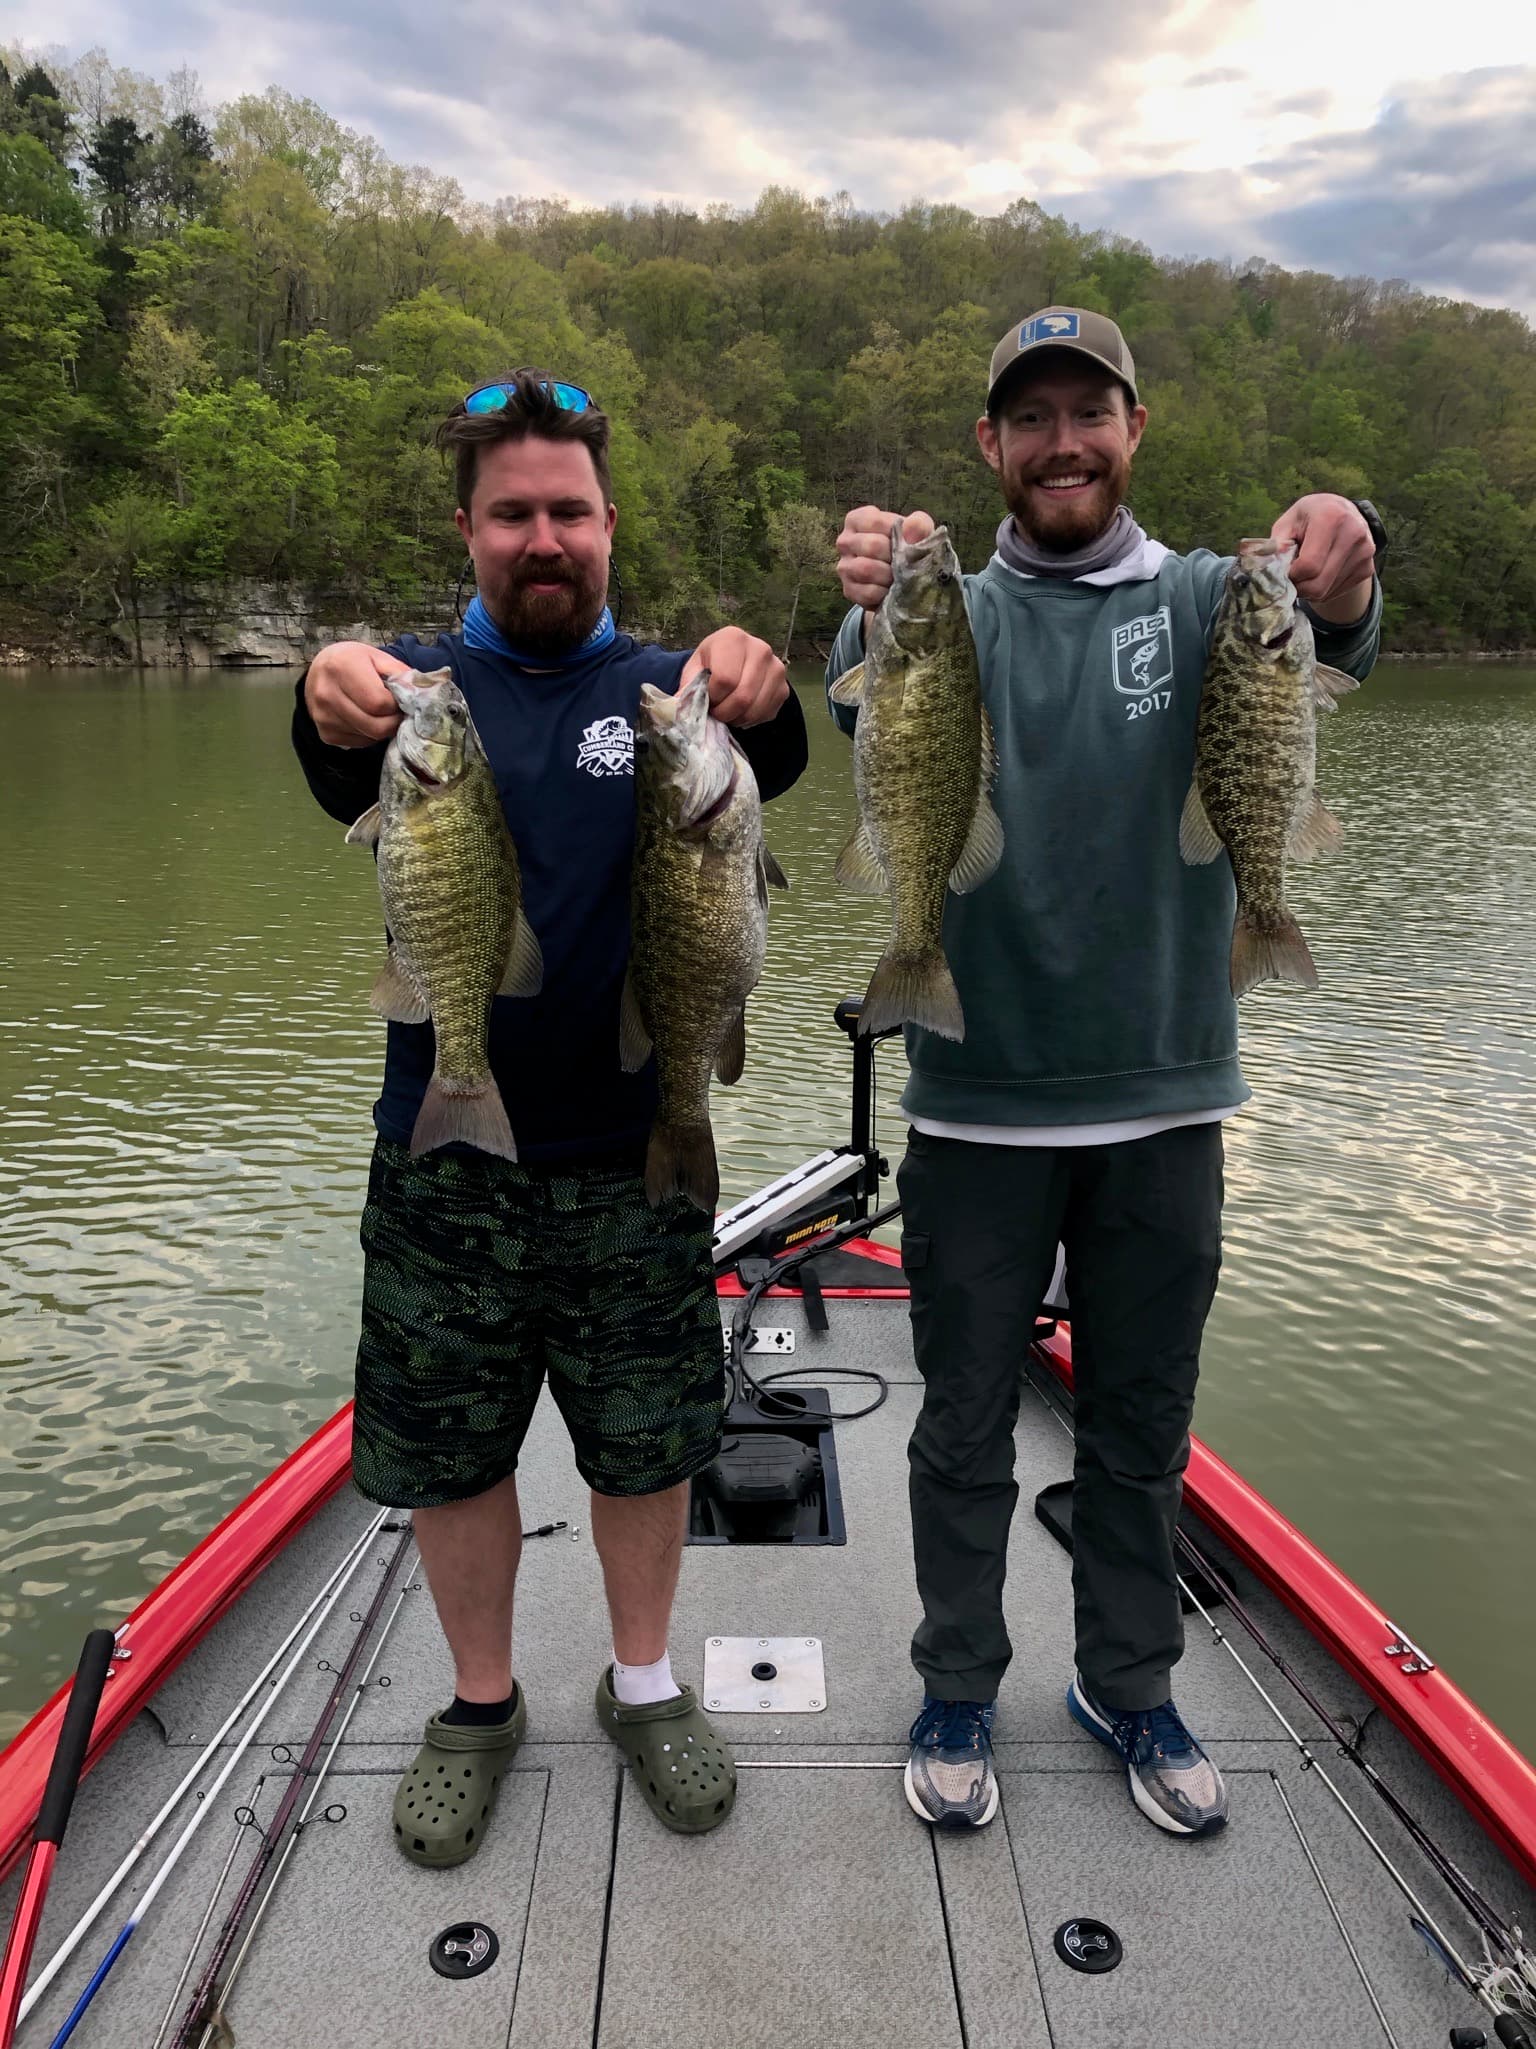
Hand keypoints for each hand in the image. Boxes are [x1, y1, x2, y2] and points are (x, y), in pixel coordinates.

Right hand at [305, 642, 410, 747]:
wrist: (320, 669)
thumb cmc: (353, 662)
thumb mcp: (377, 657)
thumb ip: (400, 674)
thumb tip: (420, 695)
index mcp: (341, 668)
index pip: (379, 703)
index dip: (395, 705)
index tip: (398, 700)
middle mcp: (327, 694)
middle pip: (375, 726)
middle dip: (393, 721)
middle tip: (396, 711)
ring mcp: (323, 717)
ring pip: (369, 737)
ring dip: (382, 729)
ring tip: (380, 712)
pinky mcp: (325, 734)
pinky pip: (359, 743)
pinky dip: (370, 735)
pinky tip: (366, 718)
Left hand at [685, 627, 786, 727]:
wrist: (737, 659)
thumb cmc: (712, 663)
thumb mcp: (695, 668)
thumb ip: (688, 686)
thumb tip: (678, 709)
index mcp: (734, 638)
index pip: (725, 679)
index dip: (712, 697)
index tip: (707, 699)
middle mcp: (761, 649)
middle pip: (743, 696)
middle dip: (724, 712)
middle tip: (716, 712)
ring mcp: (776, 669)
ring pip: (755, 709)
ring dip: (737, 719)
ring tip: (727, 713)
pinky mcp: (784, 688)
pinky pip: (766, 714)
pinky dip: (750, 720)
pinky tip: (741, 712)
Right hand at [834, 507, 936, 612]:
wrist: (905, 577)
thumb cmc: (908, 546)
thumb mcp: (918, 531)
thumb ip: (918, 524)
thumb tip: (912, 526)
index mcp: (858, 520)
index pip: (875, 522)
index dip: (897, 534)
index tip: (908, 542)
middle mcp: (845, 541)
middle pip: (871, 545)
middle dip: (895, 557)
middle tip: (906, 563)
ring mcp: (844, 567)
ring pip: (865, 569)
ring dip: (889, 575)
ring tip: (899, 577)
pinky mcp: (849, 590)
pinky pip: (866, 592)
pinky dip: (884, 593)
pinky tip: (892, 590)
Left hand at [1270, 495, 1374, 622]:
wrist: (1342, 512)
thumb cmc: (1308, 518)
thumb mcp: (1287, 523)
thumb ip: (1276, 545)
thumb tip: (1271, 569)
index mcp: (1331, 517)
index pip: (1309, 566)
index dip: (1291, 575)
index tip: (1285, 569)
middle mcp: (1354, 533)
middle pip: (1318, 585)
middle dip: (1299, 588)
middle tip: (1291, 578)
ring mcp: (1364, 553)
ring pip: (1326, 593)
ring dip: (1309, 590)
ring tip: (1306, 572)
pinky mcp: (1368, 568)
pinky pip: (1337, 593)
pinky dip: (1323, 591)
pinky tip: (1321, 573)